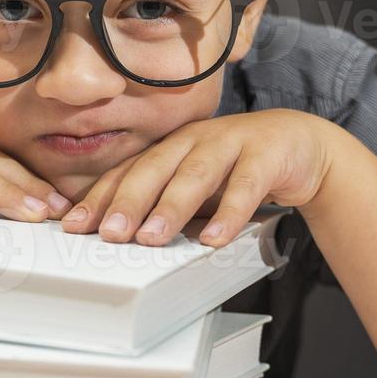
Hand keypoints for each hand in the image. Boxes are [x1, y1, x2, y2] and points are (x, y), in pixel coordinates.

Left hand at [59, 109, 331, 246]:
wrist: (301, 144)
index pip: (128, 171)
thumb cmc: (238, 168)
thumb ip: (165, 201)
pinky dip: (229, 212)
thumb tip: (118, 236)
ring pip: (195, 174)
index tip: (75, 226)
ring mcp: (231, 142)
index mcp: (171, 146)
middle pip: (155, 168)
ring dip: (171, 207)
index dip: (101, 198)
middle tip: (108, 233)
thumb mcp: (196, 183)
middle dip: (128, 201)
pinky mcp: (266, 154)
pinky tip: (214, 238)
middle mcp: (194, 139)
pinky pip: (246, 185)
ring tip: (151, 238)